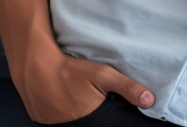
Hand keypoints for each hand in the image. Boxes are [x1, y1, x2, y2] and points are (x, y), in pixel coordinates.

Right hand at [14, 48, 154, 123]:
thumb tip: (150, 100)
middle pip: (92, 125)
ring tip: (79, 103)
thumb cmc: (70, 71)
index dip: (110, 122)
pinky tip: (67, 104)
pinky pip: (59, 123)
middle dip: (97, 119)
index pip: (107, 126)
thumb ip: (127, 88)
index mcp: (90, 123)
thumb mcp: (103, 75)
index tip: (108, 115)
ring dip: (81, 118)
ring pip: (75, 124)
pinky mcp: (43, 123)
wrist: (36, 66)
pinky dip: (65, 117)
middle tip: (93, 104)